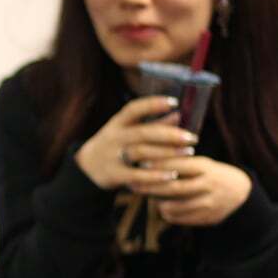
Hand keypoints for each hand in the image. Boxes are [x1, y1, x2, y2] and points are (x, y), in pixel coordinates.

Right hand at [74, 96, 198, 189]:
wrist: (86, 167)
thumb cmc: (114, 145)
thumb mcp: (127, 131)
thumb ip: (152, 123)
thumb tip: (178, 114)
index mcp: (117, 123)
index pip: (133, 109)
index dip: (153, 104)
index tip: (174, 102)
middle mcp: (114, 137)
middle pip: (143, 133)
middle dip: (170, 134)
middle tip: (192, 137)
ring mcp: (113, 156)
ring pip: (142, 152)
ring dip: (167, 153)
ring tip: (189, 152)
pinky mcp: (114, 174)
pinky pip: (137, 175)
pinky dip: (155, 175)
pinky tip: (172, 175)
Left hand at [130, 156, 252, 225]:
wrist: (240, 192)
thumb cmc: (210, 173)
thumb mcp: (201, 163)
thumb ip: (179, 161)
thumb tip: (146, 157)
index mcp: (205, 167)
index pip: (179, 165)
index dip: (159, 165)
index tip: (139, 164)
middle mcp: (208, 184)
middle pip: (175, 188)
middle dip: (152, 187)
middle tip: (133, 185)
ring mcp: (209, 202)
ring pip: (177, 206)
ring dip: (159, 203)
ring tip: (149, 198)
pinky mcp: (209, 217)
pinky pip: (182, 218)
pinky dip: (169, 214)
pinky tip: (162, 208)